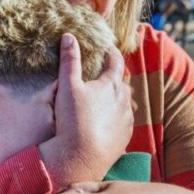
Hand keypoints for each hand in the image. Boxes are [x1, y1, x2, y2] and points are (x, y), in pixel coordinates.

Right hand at [38, 34, 132, 189]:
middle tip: (101, 75)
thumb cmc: (73, 120)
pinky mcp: (124, 137)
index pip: (115, 61)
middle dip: (112, 77)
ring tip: (102, 100)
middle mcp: (124, 100)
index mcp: (111, 84)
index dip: (111, 52)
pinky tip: (104, 122)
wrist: (80, 158)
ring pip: (124, 103)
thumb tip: (69, 36)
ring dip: (115, 99)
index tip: (107, 47)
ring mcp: (126, 120)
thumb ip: (70, 60)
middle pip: (121, 83)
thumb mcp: (67, 86)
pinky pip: (123, 122)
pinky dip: (116, 118)